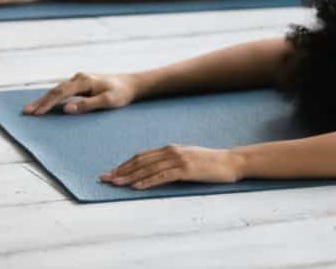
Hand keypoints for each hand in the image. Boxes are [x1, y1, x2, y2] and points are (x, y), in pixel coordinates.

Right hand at [23, 72, 139, 114]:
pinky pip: (63, 91)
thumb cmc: (121, 94)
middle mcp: (79, 78)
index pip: (61, 93)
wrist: (131, 84)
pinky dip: (52, 98)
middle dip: (40, 101)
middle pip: (55, 90)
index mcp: (84, 81)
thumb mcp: (107, 102)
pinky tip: (45, 104)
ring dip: (44, 100)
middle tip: (26, 112)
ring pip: (57, 90)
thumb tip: (66, 109)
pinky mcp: (81, 84)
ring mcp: (79, 80)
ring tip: (31, 110)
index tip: (36, 113)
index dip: (47, 103)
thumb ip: (87, 105)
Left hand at [101, 145, 243, 189]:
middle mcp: (171, 152)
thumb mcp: (188, 157)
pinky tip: (136, 186)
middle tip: (105, 178)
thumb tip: (155, 168)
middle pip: (140, 161)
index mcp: (170, 148)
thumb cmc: (209, 162)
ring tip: (115, 183)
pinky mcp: (186, 170)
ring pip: (148, 169)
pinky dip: (147, 181)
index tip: (112, 172)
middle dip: (121, 170)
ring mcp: (178, 160)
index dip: (125, 164)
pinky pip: (162, 176)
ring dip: (129, 177)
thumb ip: (172, 160)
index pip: (142, 156)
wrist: (230, 161)